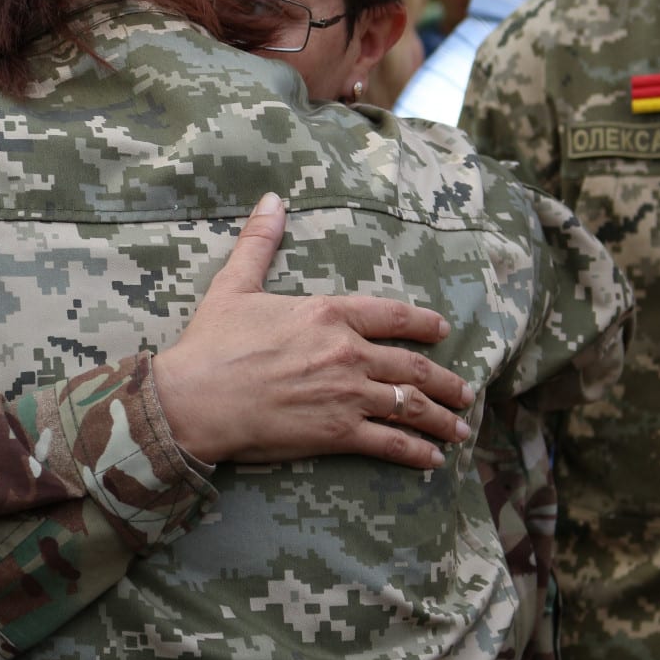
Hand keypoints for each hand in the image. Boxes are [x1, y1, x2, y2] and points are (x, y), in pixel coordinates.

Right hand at [153, 193, 475, 467]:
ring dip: (441, 417)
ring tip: (460, 427)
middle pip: (413, 366)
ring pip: (410, 405)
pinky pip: (391, 443)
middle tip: (464, 391)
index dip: (424, 324)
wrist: (196, 399)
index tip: (443, 331)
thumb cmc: (212, 344)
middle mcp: (347, 352)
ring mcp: (348, 394)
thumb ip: (260, 243)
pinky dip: (417, 452)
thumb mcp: (235, 284)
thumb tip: (272, 200)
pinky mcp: (338, 433)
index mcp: (328, 314)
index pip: (392, 316)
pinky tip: (434, 459)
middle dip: (445, 381)